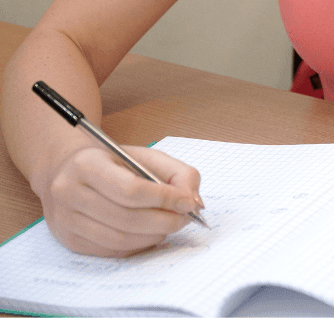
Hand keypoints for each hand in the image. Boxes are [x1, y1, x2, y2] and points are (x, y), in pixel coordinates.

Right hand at [38, 144, 202, 256]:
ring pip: (118, 239)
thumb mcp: (146, 156)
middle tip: (186, 217)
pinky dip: (138, 246)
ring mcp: (66, 220)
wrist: (69, 171)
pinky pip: (110, 251)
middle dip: (164, 220)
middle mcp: (70, 193)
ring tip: (171, 225)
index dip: (164, 199)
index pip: (131, 190)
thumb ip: (177, 173)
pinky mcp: (69, 241)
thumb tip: (194, 202)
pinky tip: (152, 235)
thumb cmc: (114, 162)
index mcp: (88, 164)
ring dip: (153, 235)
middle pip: (126, 218)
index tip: (189, 203)